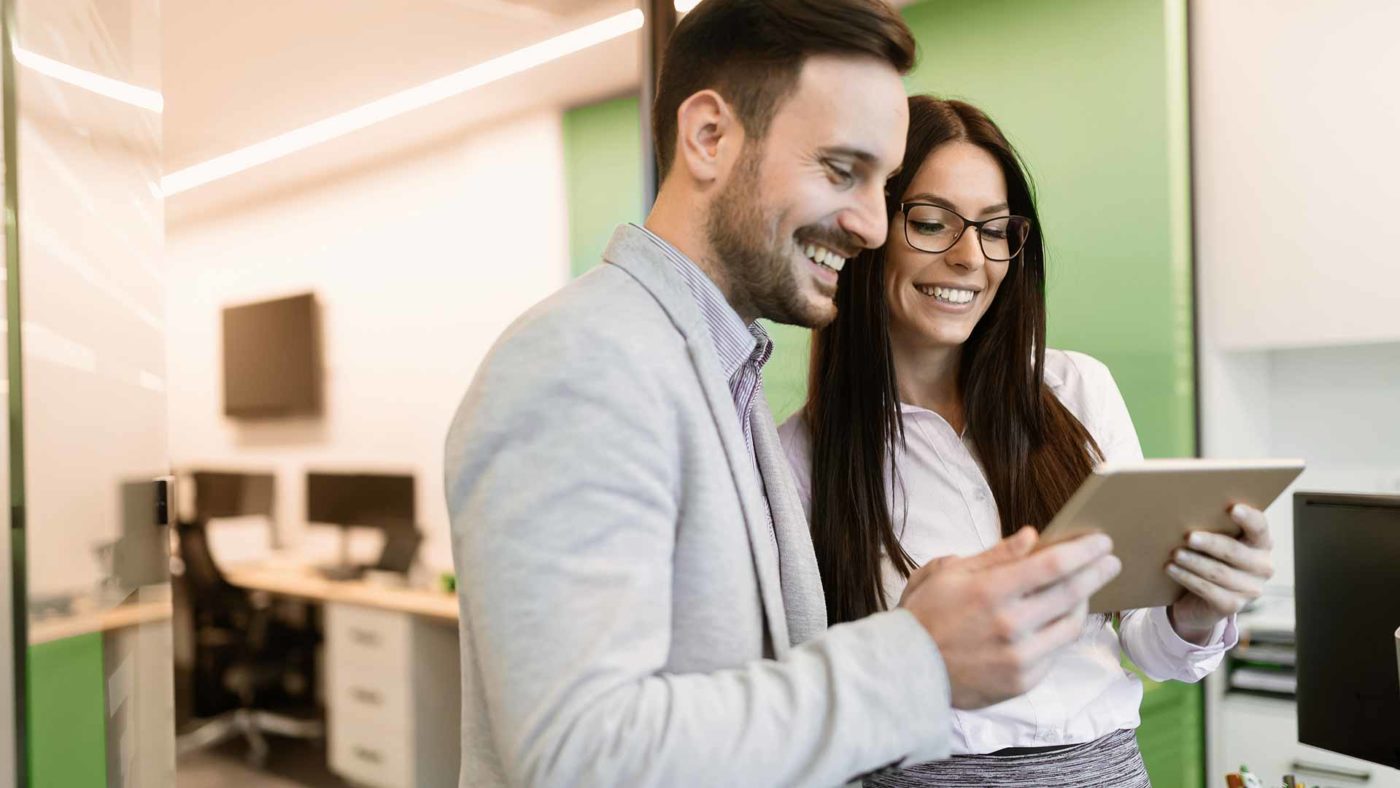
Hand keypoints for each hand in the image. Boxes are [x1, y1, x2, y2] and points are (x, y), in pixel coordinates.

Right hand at [899, 527, 1120, 709]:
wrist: (908, 670)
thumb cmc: (925, 615)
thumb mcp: (949, 573)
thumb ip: (995, 556)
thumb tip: (1032, 537)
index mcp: (990, 592)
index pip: (1052, 566)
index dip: (1083, 551)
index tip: (1100, 541)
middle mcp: (1010, 626)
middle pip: (1071, 593)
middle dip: (1097, 572)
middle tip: (1110, 561)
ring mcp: (1019, 657)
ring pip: (1070, 626)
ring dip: (1084, 603)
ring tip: (1085, 590)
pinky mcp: (1022, 681)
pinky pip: (1055, 652)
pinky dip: (1060, 632)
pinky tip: (1058, 620)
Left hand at [1167, 504, 1272, 644]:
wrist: (1201, 598)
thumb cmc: (1209, 556)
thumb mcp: (1215, 540)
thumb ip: (1212, 525)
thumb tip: (1186, 506)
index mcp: (1262, 543)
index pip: (1259, 527)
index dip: (1248, 518)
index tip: (1232, 508)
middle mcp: (1262, 566)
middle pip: (1235, 552)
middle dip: (1211, 543)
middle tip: (1189, 536)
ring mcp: (1250, 589)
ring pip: (1219, 573)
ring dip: (1194, 562)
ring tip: (1175, 553)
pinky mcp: (1232, 606)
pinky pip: (1208, 590)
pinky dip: (1187, 578)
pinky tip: (1171, 568)